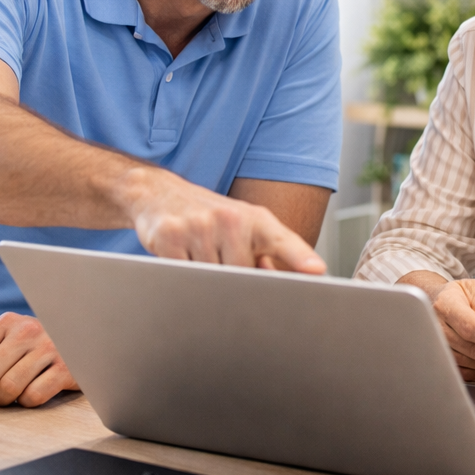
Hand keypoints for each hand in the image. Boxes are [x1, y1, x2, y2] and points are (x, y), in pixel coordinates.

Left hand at [0, 312, 76, 408]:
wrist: (83, 340)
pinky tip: (29, 395)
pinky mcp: (67, 368)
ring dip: (1, 401)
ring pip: (8, 388)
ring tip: (5, 399)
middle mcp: (27, 331)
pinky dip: (25, 403)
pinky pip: (33, 396)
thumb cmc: (34, 347)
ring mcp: (49, 348)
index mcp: (7, 323)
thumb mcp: (3, 344)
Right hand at [127, 168, 324, 273]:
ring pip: (212, 279)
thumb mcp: (243, 227)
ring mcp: (198, 226)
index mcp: (254, 219)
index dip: (300, 257)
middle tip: (220, 262)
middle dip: (234, 281)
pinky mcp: (170, 237)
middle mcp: (229, 218)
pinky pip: (184, 276)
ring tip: (198, 256)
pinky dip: (183, 276)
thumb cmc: (208, 217)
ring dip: (205, 279)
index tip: (317, 271)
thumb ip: (265, 254)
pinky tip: (180, 257)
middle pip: (242, 276)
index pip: (282, 241)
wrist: (158, 193)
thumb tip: (274, 279)